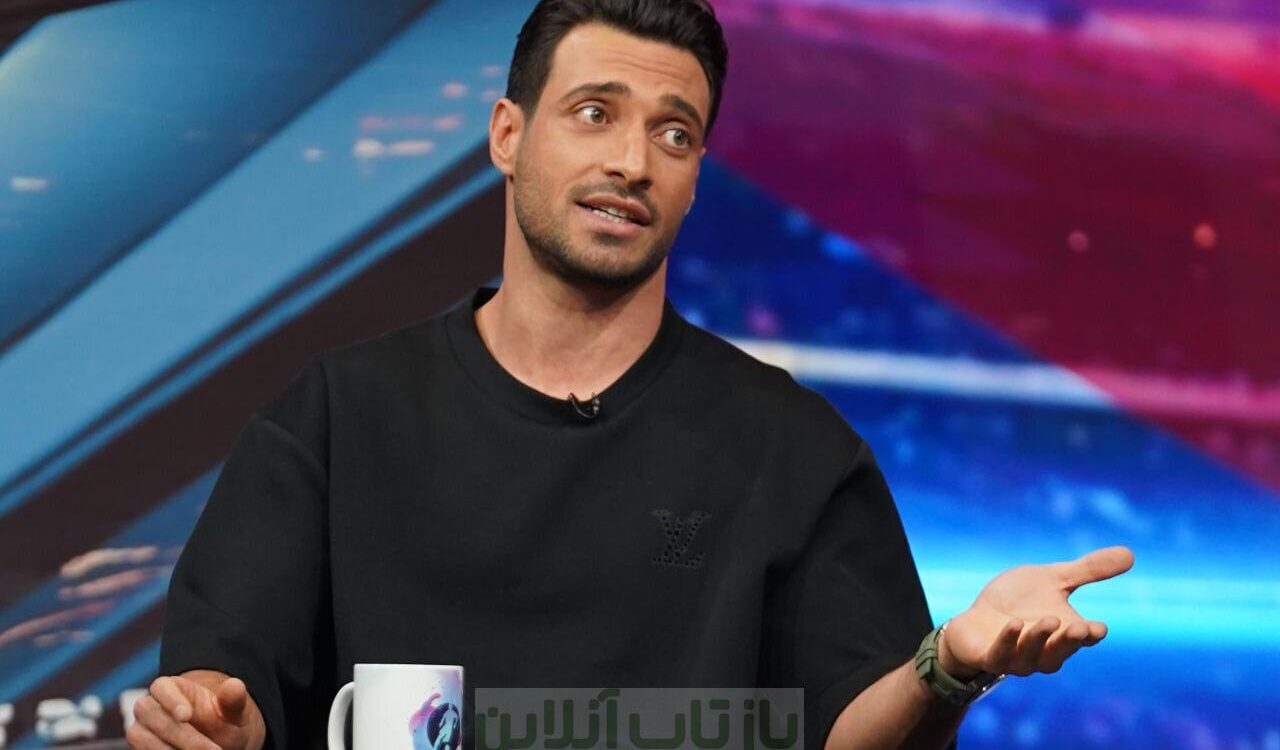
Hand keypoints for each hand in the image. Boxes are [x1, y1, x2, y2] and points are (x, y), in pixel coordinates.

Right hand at [128, 671, 264, 749]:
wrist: (217, 743)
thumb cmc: (223, 721)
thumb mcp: (234, 711)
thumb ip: (233, 699)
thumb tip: (235, 686)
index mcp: (172, 688)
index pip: (161, 687)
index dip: (171, 701)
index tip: (187, 715)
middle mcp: (150, 707)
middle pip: (152, 716)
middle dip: (182, 735)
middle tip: (211, 749)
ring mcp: (141, 729)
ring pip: (142, 739)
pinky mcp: (140, 748)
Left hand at [937, 545, 1133, 678]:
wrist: (976, 618)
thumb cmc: (1017, 600)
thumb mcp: (1052, 579)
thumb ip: (1087, 570)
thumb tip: (1131, 554)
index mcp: (1063, 634)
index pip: (1083, 639)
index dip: (1091, 635)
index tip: (1099, 627)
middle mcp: (1043, 652)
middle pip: (1060, 651)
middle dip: (1070, 640)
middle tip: (1080, 626)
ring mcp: (1015, 658)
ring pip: (1032, 656)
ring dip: (1040, 639)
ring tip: (1050, 620)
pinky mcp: (988, 657)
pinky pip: (999, 655)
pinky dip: (1008, 641)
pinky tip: (1014, 624)